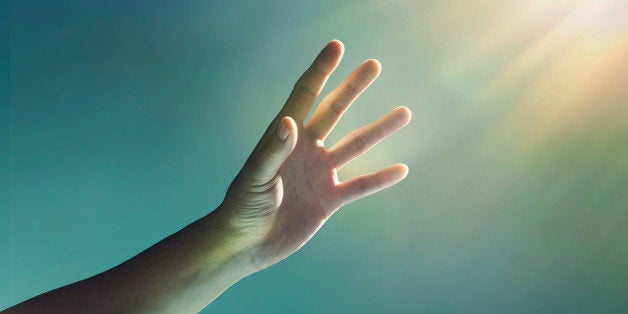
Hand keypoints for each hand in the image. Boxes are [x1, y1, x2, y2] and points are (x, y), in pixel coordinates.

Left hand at [221, 40, 411, 270]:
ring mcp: (320, 172)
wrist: (247, 243)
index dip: (321, 70)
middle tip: (373, 65)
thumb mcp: (255, 177)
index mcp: (284, 136)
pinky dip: (380, 179)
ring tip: (404, 113)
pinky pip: (360, 186)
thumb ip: (273, 150)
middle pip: (334, 111)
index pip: (305, 95)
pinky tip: (401, 170)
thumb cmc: (242, 206)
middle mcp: (306, 149)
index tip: (337, 46)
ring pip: (355, 145)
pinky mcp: (329, 199)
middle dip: (353, 88)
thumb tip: (290, 121)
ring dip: (379, 130)